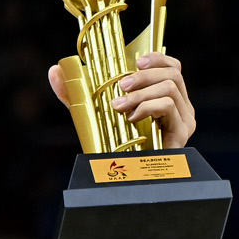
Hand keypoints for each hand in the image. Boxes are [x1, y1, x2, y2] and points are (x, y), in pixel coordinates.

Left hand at [46, 52, 196, 151]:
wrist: (123, 180)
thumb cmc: (112, 147)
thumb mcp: (91, 114)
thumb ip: (75, 93)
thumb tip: (54, 70)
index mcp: (166, 98)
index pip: (173, 67)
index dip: (157, 58)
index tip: (135, 61)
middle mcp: (180, 106)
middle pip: (173, 73)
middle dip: (143, 76)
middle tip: (120, 87)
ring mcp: (184, 120)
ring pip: (170, 88)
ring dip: (140, 93)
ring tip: (119, 107)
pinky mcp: (182, 133)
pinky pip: (168, 106)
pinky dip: (147, 106)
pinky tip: (132, 118)